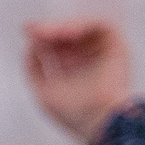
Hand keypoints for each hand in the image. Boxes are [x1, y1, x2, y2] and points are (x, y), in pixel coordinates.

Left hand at [23, 19, 132, 143]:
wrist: (99, 120)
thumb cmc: (73, 113)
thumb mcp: (43, 92)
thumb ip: (34, 70)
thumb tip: (31, 47)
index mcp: (72, 71)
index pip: (56, 46)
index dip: (42, 37)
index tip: (28, 30)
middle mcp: (88, 60)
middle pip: (66, 35)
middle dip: (49, 29)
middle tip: (35, 29)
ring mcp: (102, 52)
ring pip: (81, 28)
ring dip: (63, 26)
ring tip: (49, 32)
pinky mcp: (116, 46)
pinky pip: (99, 25)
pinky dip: (83, 24)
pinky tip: (69, 33)